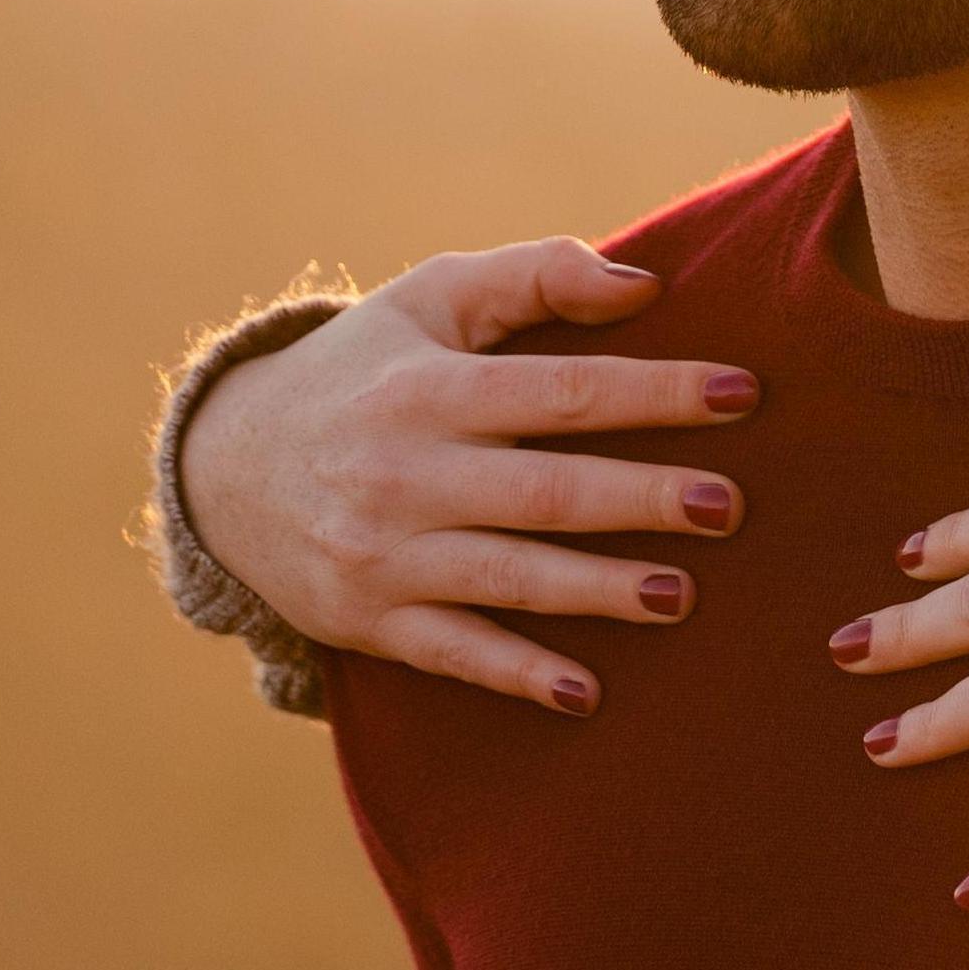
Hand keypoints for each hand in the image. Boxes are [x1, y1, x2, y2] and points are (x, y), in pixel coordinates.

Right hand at [176, 239, 763, 711]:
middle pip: (545, 491)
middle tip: (731, 506)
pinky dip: (518, 675)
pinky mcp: (368, 620)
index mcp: (429, 389)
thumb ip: (536, 276)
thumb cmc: (366, 370)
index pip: (563, 390)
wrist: (223, 466)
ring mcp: (383, 554)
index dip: (658, 393)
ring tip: (681, 596)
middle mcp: (403, 473)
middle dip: (643, 499)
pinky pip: (453, 654)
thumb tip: (645, 284)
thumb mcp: (431, 299)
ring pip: (508, 578)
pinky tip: (585, 692)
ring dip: (598, 591)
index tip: (745, 394)